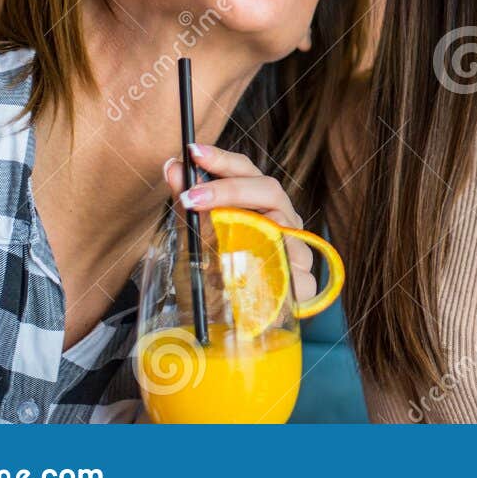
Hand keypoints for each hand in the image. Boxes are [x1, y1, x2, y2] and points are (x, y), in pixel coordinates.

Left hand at [162, 143, 316, 304]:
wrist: (237, 325)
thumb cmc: (220, 273)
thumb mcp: (199, 236)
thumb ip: (190, 203)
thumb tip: (173, 168)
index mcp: (263, 205)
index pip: (249, 171)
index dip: (223, 160)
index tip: (193, 153)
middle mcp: (285, 221)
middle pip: (271, 191)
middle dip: (230, 189)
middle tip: (192, 196)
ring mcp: (298, 250)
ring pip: (285, 228)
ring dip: (248, 227)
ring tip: (213, 230)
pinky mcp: (303, 285)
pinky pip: (295, 273)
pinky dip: (272, 270)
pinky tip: (248, 273)